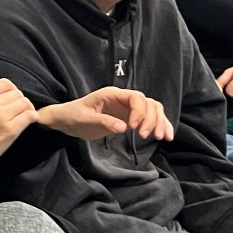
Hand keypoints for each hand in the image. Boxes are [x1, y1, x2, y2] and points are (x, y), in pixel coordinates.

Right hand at [0, 78, 37, 166]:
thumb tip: (8, 95)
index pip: (6, 83)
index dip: (12, 91)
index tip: (12, 99)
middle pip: (17, 93)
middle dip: (20, 101)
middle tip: (19, 110)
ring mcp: (1, 116)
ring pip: (25, 103)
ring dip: (28, 109)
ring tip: (24, 115)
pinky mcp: (10, 130)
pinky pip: (30, 116)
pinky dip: (32, 117)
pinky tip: (29, 121)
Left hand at [39, 87, 175, 141]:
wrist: (66, 121)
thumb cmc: (73, 117)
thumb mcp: (84, 120)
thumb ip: (103, 122)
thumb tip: (124, 127)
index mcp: (111, 94)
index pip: (135, 98)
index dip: (139, 112)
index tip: (134, 128)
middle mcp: (122, 99)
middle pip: (148, 103)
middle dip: (151, 119)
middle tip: (145, 136)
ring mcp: (127, 108)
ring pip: (152, 110)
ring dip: (159, 122)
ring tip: (160, 138)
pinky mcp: (129, 117)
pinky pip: (149, 118)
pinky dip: (159, 125)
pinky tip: (165, 135)